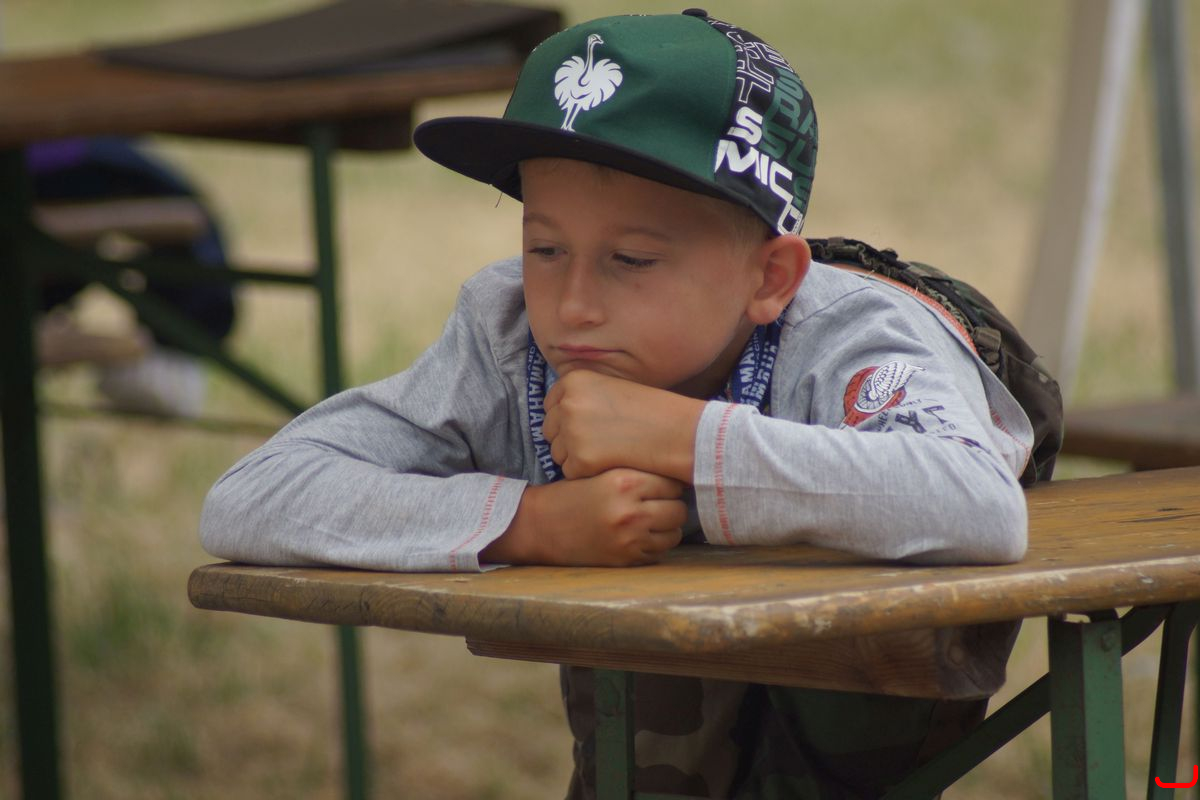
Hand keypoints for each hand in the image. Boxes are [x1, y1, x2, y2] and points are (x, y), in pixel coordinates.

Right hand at [482, 468, 686, 566]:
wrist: (539, 525)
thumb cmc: (571, 494)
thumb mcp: (601, 472)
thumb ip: (636, 472)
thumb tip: (677, 474)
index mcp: (624, 481)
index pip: (673, 482)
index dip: (669, 483)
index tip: (662, 485)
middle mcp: (630, 510)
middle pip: (679, 509)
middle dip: (671, 506)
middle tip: (658, 504)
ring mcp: (630, 538)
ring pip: (675, 534)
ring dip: (666, 528)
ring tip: (649, 522)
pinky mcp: (626, 560)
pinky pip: (659, 553)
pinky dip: (653, 546)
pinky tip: (637, 537)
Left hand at [542, 371, 704, 480]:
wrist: (674, 431)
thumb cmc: (649, 410)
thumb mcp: (610, 387)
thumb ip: (582, 397)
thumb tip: (559, 414)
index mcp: (574, 381)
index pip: (550, 405)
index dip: (565, 418)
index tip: (585, 426)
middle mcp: (567, 404)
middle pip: (550, 430)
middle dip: (567, 439)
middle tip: (596, 443)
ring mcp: (571, 433)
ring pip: (558, 453)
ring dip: (575, 457)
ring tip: (606, 452)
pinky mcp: (580, 460)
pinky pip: (571, 472)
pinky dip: (586, 473)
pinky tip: (609, 464)